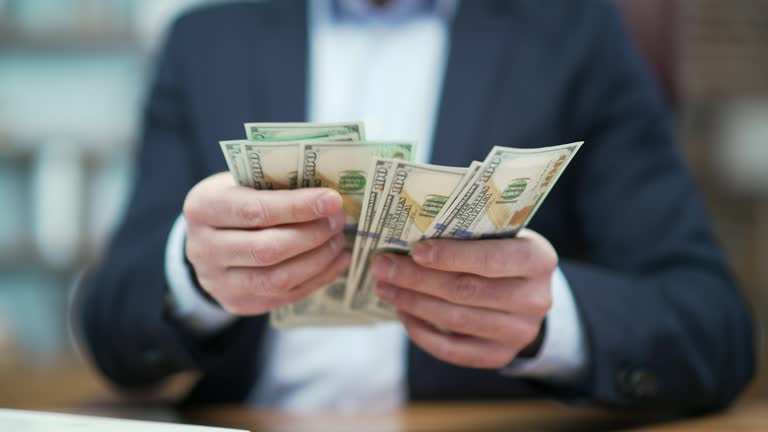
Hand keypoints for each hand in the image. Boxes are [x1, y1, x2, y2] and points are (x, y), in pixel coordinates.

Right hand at [183, 172, 349, 315]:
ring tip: (338, 241)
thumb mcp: (242, 182)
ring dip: (318, 260)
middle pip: (267, 249)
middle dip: (312, 235)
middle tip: (338, 221)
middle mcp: (204, 248)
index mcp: (203, 207)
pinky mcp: (238, 302)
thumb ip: (276, 185)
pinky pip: (284, 296)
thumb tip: (327, 195)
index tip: (332, 200)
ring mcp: (218, 282)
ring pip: (277, 279)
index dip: (297, 207)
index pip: (255, 210)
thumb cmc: (235, 200)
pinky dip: (317, 278)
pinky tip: (336, 261)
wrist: (207, 239)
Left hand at [371, 229, 556, 368]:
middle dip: (418, 279)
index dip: (451, 256)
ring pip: (455, 319)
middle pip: (466, 290)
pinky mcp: (500, 356)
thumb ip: (468, 233)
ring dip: (413, 302)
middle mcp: (535, 298)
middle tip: (383, 267)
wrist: (527, 296)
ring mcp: (519, 332)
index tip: (415, 250)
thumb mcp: (500, 235)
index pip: (491, 259)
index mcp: (538, 259)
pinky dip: (422, 332)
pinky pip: (452, 350)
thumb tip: (406, 230)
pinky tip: (403, 312)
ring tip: (385, 287)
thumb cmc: (502, 254)